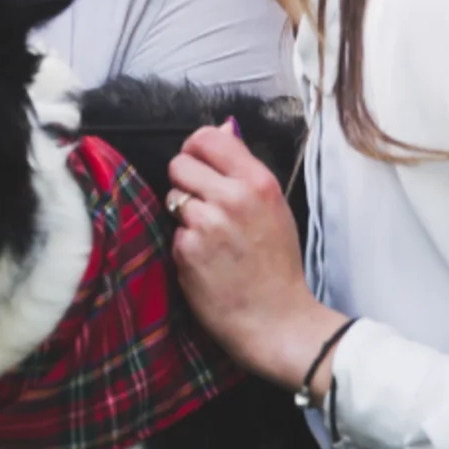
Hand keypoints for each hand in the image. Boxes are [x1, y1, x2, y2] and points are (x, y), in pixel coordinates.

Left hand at [168, 123, 348, 393]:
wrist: (276, 319)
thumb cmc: (276, 265)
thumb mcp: (274, 208)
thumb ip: (243, 171)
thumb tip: (223, 128)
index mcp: (258, 182)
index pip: (207, 137)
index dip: (196, 150)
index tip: (199, 165)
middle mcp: (233, 197)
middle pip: (180, 162)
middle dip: (186, 182)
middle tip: (204, 206)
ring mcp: (207, 223)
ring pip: (172, 196)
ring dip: (182, 213)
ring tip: (209, 235)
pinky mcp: (187, 249)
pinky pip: (172, 230)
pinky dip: (183, 242)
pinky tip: (204, 259)